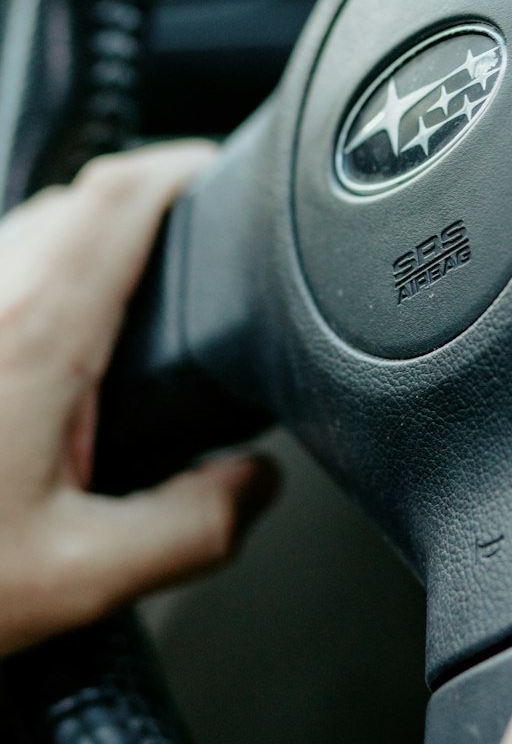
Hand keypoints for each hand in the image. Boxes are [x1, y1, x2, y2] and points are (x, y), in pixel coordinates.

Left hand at [0, 143, 277, 658]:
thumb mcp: (77, 577)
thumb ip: (190, 528)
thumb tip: (256, 485)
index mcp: (33, 335)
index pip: (121, 196)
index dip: (181, 166)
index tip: (218, 174)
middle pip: (74, 200)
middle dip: (141, 206)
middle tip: (188, 250)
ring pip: (23, 229)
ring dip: (80, 242)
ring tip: (122, 303)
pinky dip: (33, 278)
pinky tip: (43, 353)